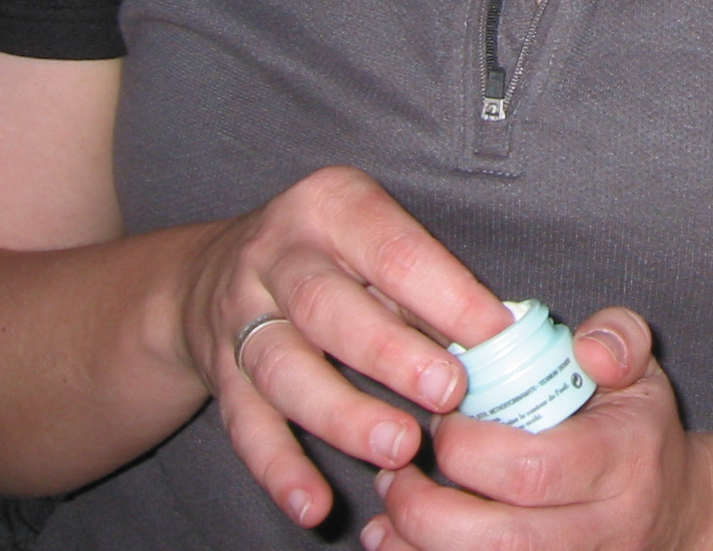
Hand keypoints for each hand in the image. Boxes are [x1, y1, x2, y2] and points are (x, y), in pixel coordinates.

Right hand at [180, 166, 513, 527]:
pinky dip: (281, 470)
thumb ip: (430, 284)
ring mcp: (240, 317)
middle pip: (328, 306)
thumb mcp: (376, 240)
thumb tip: (503, 342)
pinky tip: (315, 505)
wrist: (209, 272)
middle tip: (450, 392)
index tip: (495, 336)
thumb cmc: (332, 255)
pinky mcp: (221, 375)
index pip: (394, 250)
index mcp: (332, 206)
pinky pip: (247, 426)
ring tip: (401, 448)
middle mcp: (277, 256)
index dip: (447, 295)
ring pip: (284, 369)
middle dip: (392, 353)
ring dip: (344, 415)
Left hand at [364, 307, 707, 550]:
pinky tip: (398, 541)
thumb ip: (618, 336)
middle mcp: (605, 526)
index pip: (532, 467)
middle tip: (397, 472)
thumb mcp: (642, 369)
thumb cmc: (641, 430)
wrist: (675, 511)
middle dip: (425, 508)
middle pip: (500, 539)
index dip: (467, 448)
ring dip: (415, 546)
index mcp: (624, 459)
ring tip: (390, 506)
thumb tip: (585, 349)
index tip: (442, 418)